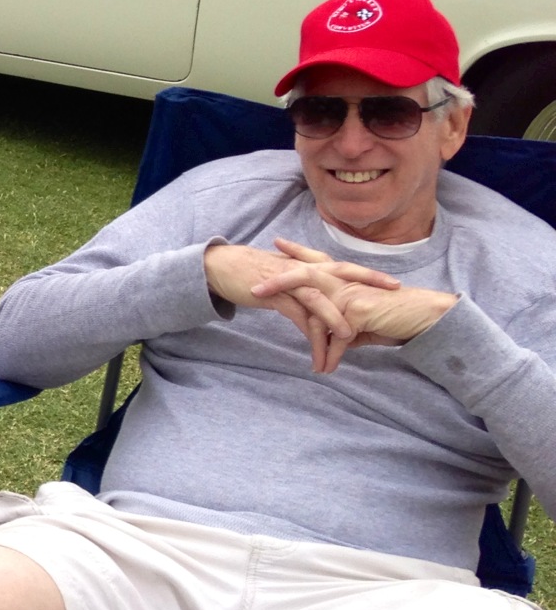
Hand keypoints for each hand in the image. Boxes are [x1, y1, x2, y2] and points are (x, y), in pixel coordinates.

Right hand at [204, 240, 397, 371]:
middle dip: (367, 281)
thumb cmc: (248, 271)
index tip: (391, 282)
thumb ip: (300, 284)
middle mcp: (302, 269)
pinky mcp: (272, 294)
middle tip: (392, 291)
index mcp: (306, 264)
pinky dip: (307, 331)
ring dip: (335, 318)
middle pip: (341, 273)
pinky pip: (295, 314)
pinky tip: (315, 345)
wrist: (217, 267)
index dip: (367, 272)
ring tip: (350, 337)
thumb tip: (313, 299)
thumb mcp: (281, 276)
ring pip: (319, 298)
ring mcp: (288, 281)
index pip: (342, 266)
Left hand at [260, 239, 456, 370]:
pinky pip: (335, 338)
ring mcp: (349, 295)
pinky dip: (331, 357)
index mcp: (344, 279)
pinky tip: (326, 370)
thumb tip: (331, 340)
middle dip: (278, 281)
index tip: (277, 244)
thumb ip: (343, 325)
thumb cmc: (395, 315)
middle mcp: (344, 282)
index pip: (316, 261)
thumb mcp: (363, 320)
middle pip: (304, 276)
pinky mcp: (356, 311)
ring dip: (312, 344)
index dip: (297, 252)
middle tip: (254, 289)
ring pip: (316, 313)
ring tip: (310, 363)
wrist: (424, 316)